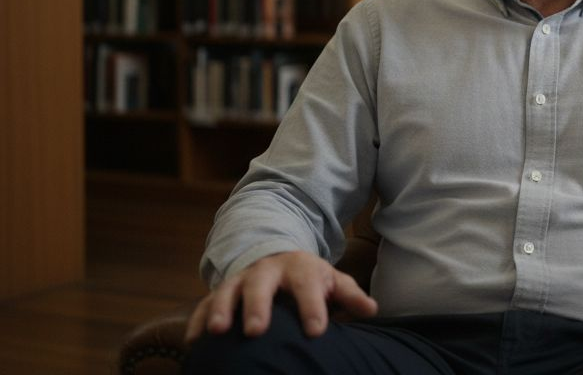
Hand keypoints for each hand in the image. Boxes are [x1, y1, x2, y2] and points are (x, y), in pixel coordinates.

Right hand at [185, 251, 376, 342]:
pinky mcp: (221, 291)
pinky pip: (205, 304)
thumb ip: (349, 294)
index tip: (316, 332)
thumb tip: (372, 309)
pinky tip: (193, 342)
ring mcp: (241, 280)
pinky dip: (198, 321)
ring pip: (228, 291)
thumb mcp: (331, 280)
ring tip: (219, 332)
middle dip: (259, 306)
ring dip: (223, 310)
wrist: (275, 256)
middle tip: (258, 331)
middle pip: (262, 284)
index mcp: (300, 268)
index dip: (313, 307)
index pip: (308, 286)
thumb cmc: (308, 278)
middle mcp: (267, 271)